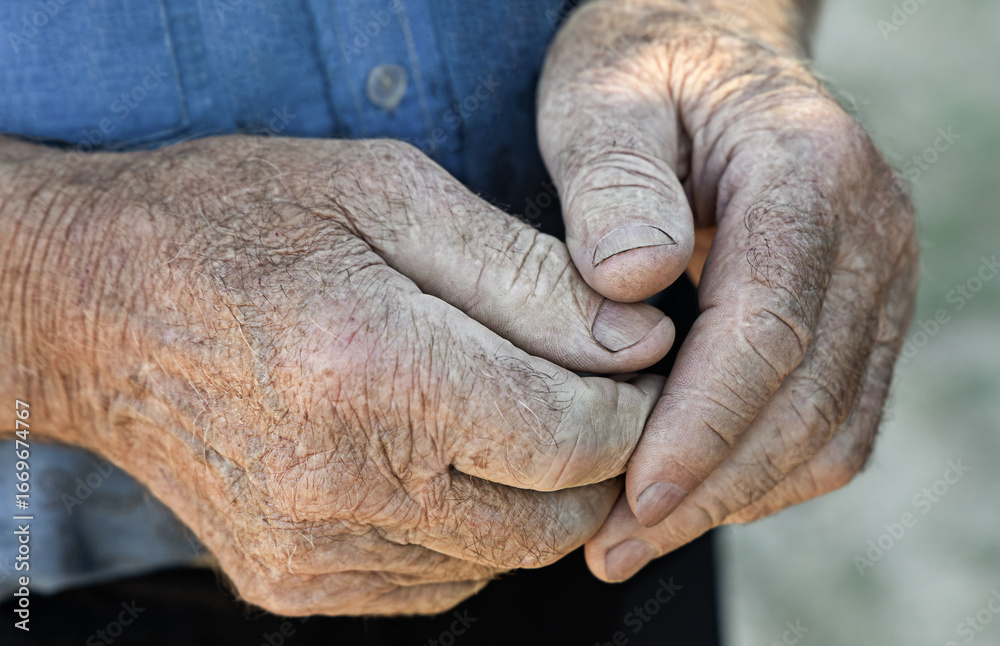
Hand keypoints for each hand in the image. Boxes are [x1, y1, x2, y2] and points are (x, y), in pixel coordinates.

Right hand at [0, 136, 675, 612]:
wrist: (92, 308)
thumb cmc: (238, 224)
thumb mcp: (387, 193)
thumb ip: (527, 275)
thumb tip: (638, 342)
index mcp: (374, 370)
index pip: (575, 435)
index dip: (633, 402)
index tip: (633, 360)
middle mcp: (344, 482)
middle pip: (552, 517)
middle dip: (600, 457)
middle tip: (586, 388)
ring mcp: (315, 550)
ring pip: (501, 557)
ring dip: (534, 494)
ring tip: (503, 413)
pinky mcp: (293, 582)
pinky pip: (436, 580)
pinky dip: (467, 526)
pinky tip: (437, 457)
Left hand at [537, 1, 918, 579]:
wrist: (711, 52)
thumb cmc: (645, 72)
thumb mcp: (604, 96)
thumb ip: (613, 179)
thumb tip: (633, 281)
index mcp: (808, 169)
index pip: (770, 328)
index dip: (702, 428)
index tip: (631, 499)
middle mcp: (870, 230)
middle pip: (808, 399)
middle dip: (710, 490)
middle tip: (612, 548)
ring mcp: (878, 279)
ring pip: (833, 430)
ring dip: (738, 498)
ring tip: (638, 538)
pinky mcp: (862, 315)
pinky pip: (837, 421)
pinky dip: (767, 473)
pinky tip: (693, 493)